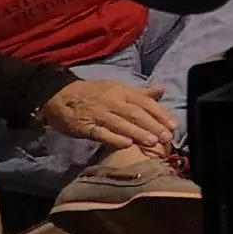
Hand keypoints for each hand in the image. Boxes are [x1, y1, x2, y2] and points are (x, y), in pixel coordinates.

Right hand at [36, 80, 175, 151]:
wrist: (58, 95)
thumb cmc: (92, 93)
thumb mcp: (116, 88)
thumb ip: (140, 93)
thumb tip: (162, 89)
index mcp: (122, 92)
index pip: (145, 102)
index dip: (161, 114)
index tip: (174, 125)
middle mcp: (112, 102)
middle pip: (136, 114)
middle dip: (153, 126)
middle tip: (167, 138)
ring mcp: (98, 114)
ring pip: (121, 124)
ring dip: (138, 133)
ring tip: (153, 142)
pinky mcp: (85, 126)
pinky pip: (101, 133)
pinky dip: (114, 139)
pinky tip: (127, 145)